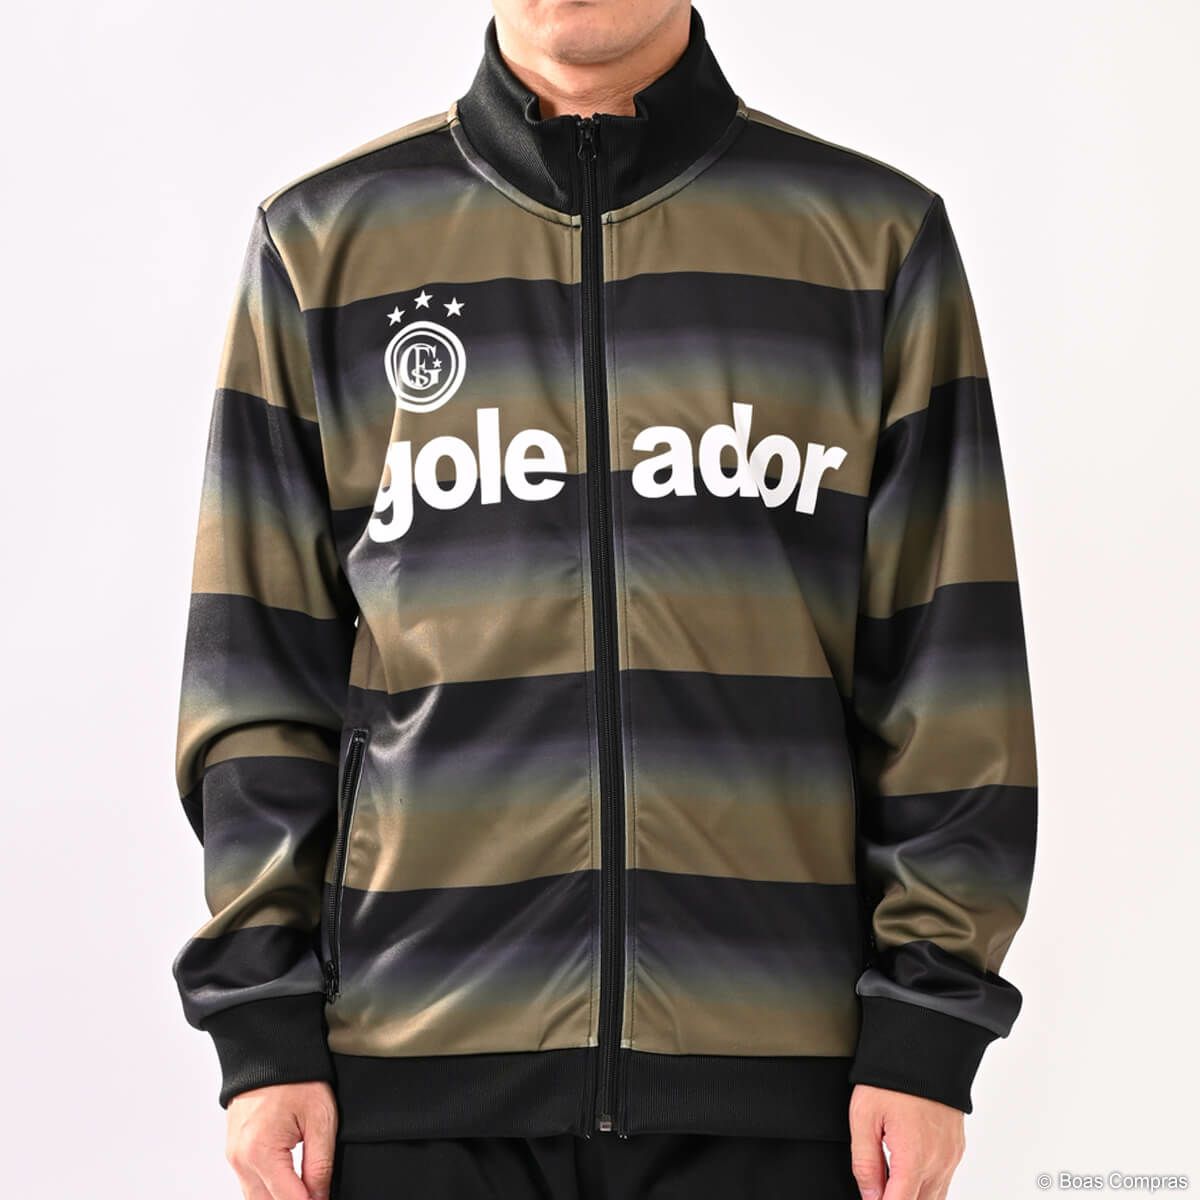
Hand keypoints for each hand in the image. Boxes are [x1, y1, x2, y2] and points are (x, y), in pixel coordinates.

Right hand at [225, 1081, 338, 1199]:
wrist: (270, 1051)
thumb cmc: (296, 1077)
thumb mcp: (321, 1118)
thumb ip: (320, 1165)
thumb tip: (320, 1198)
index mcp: (261, 1151)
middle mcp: (241, 1159)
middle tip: (318, 1196)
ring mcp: (234, 1157)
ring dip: (280, 1198)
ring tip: (306, 1190)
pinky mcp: (234, 1152)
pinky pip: (249, 1185)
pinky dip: (268, 1190)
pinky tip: (289, 1185)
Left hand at [849, 1084, 964, 1199]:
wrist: (925, 1050)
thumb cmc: (893, 1078)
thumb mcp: (864, 1117)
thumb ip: (865, 1163)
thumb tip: (869, 1196)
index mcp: (914, 1157)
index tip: (871, 1198)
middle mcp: (938, 1163)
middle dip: (897, 1199)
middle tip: (877, 1187)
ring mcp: (951, 1157)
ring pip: (934, 1198)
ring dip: (912, 1195)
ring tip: (889, 1181)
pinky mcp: (956, 1149)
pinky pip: (943, 1181)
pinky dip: (926, 1184)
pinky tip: (908, 1170)